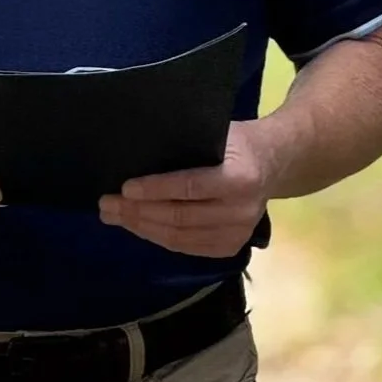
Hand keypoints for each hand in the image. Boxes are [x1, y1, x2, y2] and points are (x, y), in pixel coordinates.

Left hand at [99, 122, 270, 256]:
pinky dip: (158, 237)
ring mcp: (238, 234)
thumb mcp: (218, 133)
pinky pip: (186, 248)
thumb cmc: (238, 142)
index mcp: (240, 178)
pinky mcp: (230, 247)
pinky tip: (137, 226)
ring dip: (142, 227)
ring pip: (179, 237)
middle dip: (138, 212)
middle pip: (180, 217)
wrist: (274, 163)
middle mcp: (241, 211)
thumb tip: (135, 156)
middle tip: (107, 204)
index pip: (190, 187)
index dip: (155, 189)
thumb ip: (186, 147)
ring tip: (114, 216)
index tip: (124, 188)